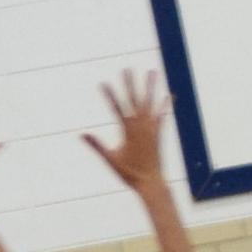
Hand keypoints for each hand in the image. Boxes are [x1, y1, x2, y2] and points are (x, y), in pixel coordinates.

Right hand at [86, 70, 173, 195]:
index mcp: (129, 131)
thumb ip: (97, 145)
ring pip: (150, 103)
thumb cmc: (129, 174)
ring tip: (152, 71)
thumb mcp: (110, 159)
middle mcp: (141, 126)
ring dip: (150, 87)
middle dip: (129, 84)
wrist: (151, 183)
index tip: (102, 83)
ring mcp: (151, 128)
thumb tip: (82, 135)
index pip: (116, 108)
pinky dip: (165, 104)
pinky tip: (169, 94)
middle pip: (134, 100)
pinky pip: (163, 115)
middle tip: (126, 68)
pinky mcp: (159, 133)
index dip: (109, 95)